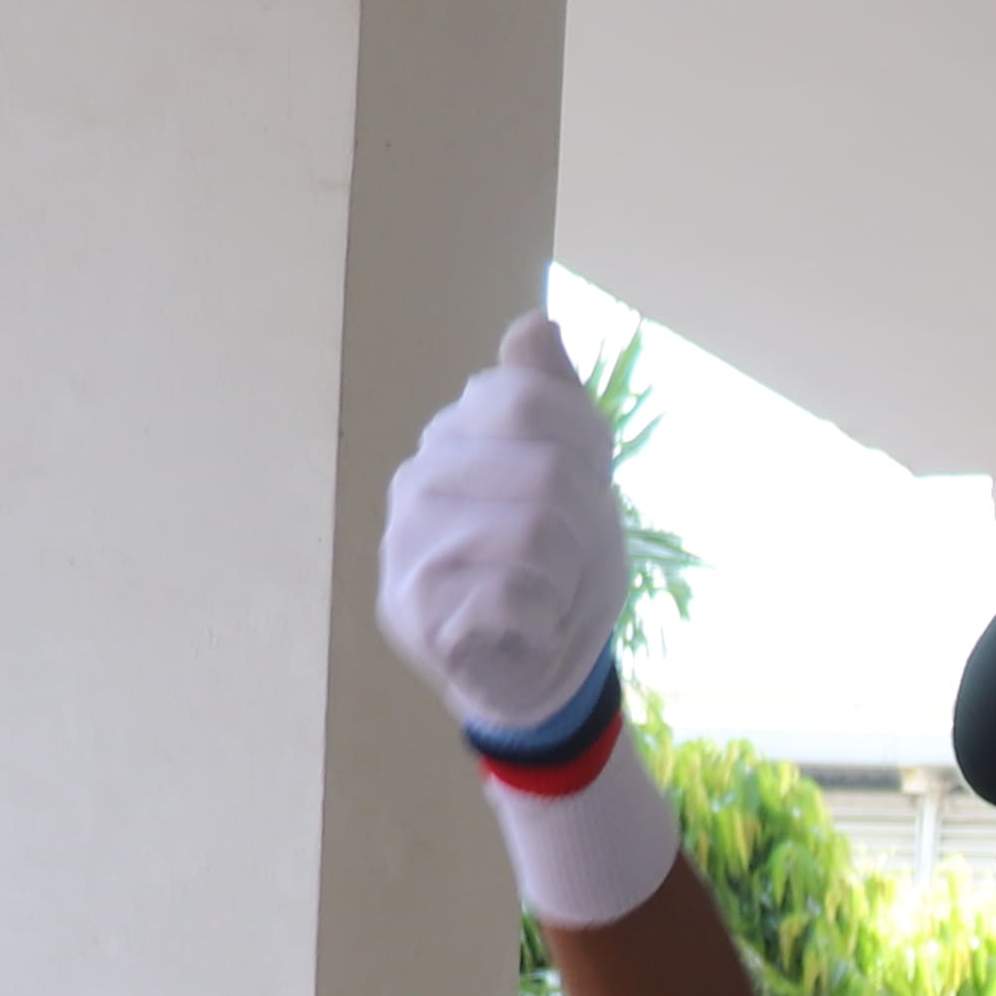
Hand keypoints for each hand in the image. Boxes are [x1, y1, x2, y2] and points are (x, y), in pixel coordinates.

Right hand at [376, 313, 630, 741]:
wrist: (534, 671)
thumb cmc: (558, 567)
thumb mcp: (580, 475)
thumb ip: (554, 401)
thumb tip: (534, 324)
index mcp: (455, 434)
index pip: (535, 401)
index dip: (588, 453)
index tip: (583, 495)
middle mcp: (417, 478)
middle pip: (550, 472)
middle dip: (586, 528)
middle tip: (565, 563)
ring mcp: (407, 543)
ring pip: (538, 534)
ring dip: (567, 579)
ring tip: (544, 596)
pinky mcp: (415, 611)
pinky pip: (514, 594)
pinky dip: (543, 621)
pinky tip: (523, 629)